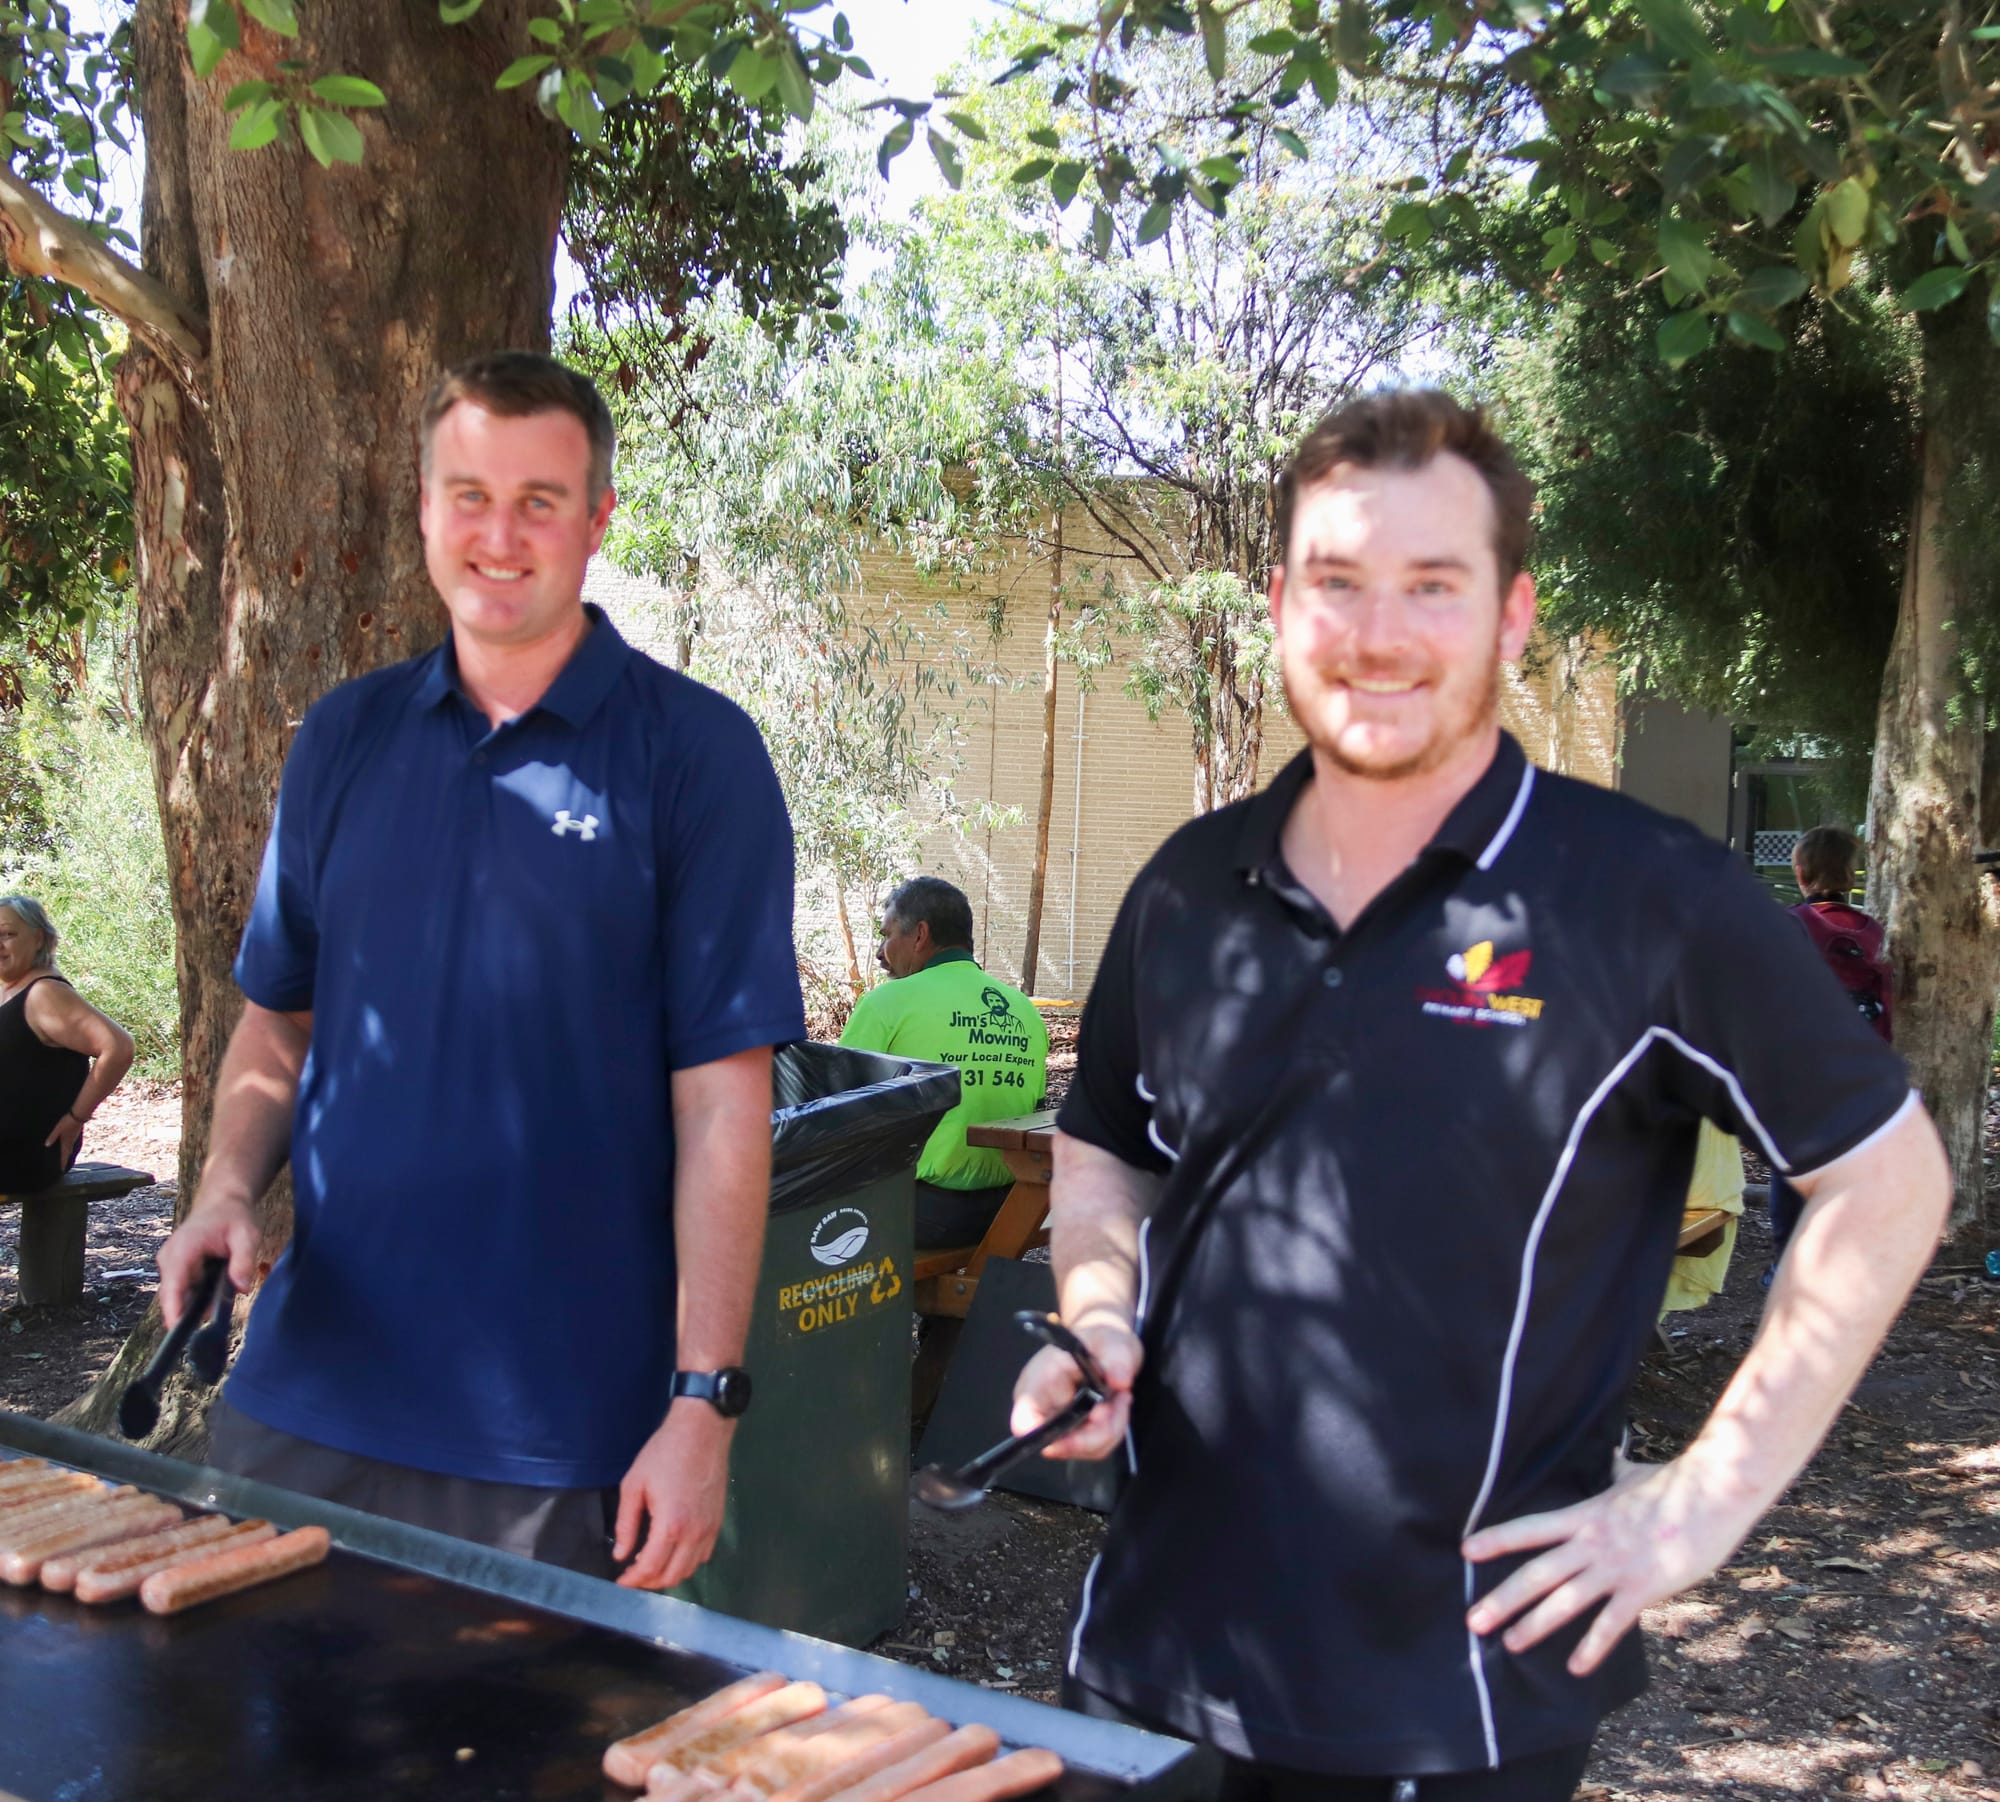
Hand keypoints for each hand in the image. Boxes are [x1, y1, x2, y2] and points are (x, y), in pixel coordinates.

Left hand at [44, 1110, 83, 1167]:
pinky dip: (70, 1146)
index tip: (61, 1170)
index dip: (62, 1162)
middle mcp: (71, 1141)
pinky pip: (72, 1142)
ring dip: (68, 1152)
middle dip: (65, 1158)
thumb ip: (52, 1137)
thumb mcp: (58, 1129)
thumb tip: (46, 1145)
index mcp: (66, 1141)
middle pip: (68, 1152)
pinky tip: (69, 1143)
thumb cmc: (67, 1122)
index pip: (64, 1154)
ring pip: (71, 1147)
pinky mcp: (76, 1133)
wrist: (79, 1115)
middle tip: (63, 1164)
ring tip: (66, 1156)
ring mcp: (74, 1137)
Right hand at [157, 1197, 262, 1326]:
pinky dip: (199, 1295)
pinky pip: (185, 1290)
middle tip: (213, 1325)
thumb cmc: (234, 1216)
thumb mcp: (246, 1235)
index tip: (177, 1332)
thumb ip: (243, 1261)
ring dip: (198, 1302)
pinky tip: (217, 1290)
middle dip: (191, 1312)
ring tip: (221, 1294)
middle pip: (174, 1296)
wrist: (223, 1202)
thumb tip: (242, 1289)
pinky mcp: (177, 1269)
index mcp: (183, 1249)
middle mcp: (170, 1258)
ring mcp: (171, 1264)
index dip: (174, 1311)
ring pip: (180, 1295)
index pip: (173, 1286)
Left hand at [613, 1401, 734, 1589]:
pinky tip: (673, 1552)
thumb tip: (621, 1554)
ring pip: (689, 1570)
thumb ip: (626, 1524)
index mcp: (670, 1525)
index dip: (633, 1580)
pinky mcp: (718, 1522)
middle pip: (671, 1576)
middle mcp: (694, 1533)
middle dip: (648, 1582)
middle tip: (632, 1576)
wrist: (702, 1430)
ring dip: (668, 1575)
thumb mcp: (634, 1485)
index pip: (650, 1567)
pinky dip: (686, 1563)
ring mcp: (710, 1529)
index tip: (620, 1581)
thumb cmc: (664, 1453)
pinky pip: (703, 1556)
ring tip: (650, 1565)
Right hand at [1008, 1318, 1142, 1460]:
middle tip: (1118, 1400)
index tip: (1088, 1420)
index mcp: (1037, 1383)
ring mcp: (1059, 1425)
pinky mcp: (1076, 1434)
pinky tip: (1118, 1404)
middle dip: (1098, 1429)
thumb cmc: (1100, 1339)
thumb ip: (1116, 1359)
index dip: (1047, 1436)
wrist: (1107, 1347)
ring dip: (1112, 1427)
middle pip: (1061, 1444)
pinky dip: (1114, 1429)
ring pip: (1086, 1449)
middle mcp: (1041, 1410)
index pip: (1025, 1423)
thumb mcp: (1112, 1341)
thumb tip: (1120, 1382)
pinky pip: (1097, 1447)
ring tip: (1120, 1396)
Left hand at [1462, 1454, 1761, 1674]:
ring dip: (1535, 1624)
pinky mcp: (1644, 1587)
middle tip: (1473, 1621)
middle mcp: (1592, 1542)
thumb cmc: (1675, 1482)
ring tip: (1509, 1644)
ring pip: (1565, 1600)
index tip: (1465, 1551)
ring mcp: (1616, 1566)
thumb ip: (1614, 1473)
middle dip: (1503, 1598)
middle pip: (1537, 1573)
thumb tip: (1611, 1456)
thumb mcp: (1632, 1476)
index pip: (1530, 1529)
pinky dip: (1592, 1647)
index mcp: (1585, 1515)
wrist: (1713, 1492)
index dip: (1497, 1540)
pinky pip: (1612, 1622)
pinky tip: (1575, 1667)